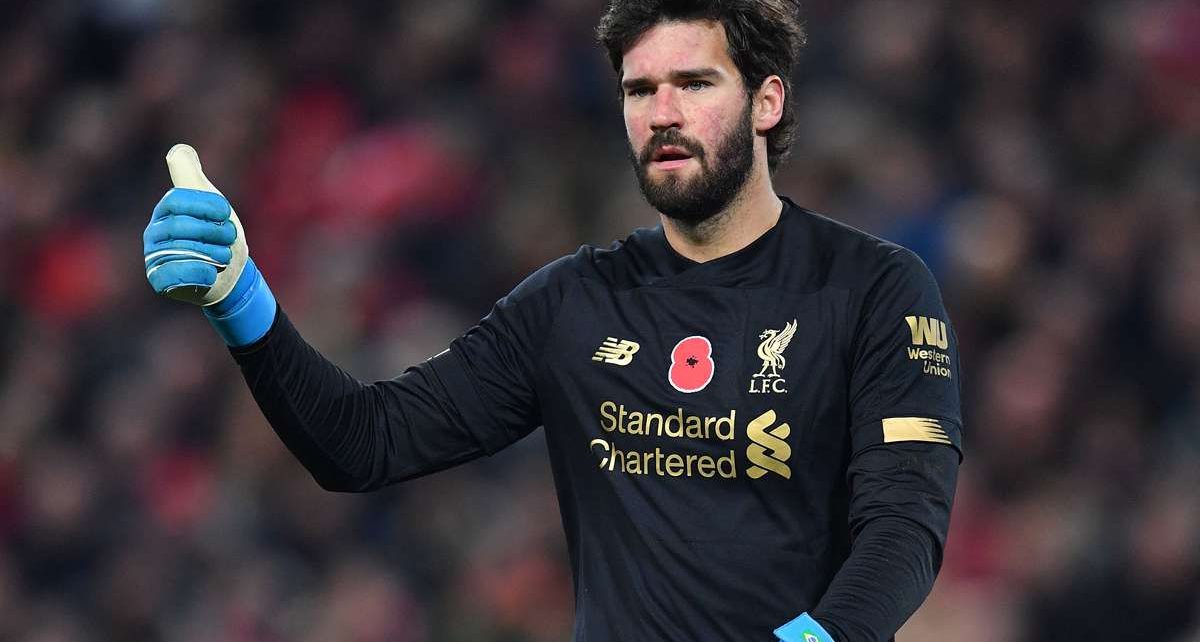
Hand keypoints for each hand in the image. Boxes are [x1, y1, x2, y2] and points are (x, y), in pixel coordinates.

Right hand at [143, 144, 248, 305]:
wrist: (229, 274)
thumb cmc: (218, 235)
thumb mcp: (211, 202)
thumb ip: (193, 177)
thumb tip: (178, 149)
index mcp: (166, 210)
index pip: (178, 199)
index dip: (206, 205)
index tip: (226, 213)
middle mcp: (155, 232)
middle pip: (182, 226)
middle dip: (214, 232)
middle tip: (229, 238)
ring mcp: (155, 257)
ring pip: (183, 251)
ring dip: (213, 254)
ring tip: (223, 256)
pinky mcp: (160, 280)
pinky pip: (174, 276)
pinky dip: (200, 274)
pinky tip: (212, 274)